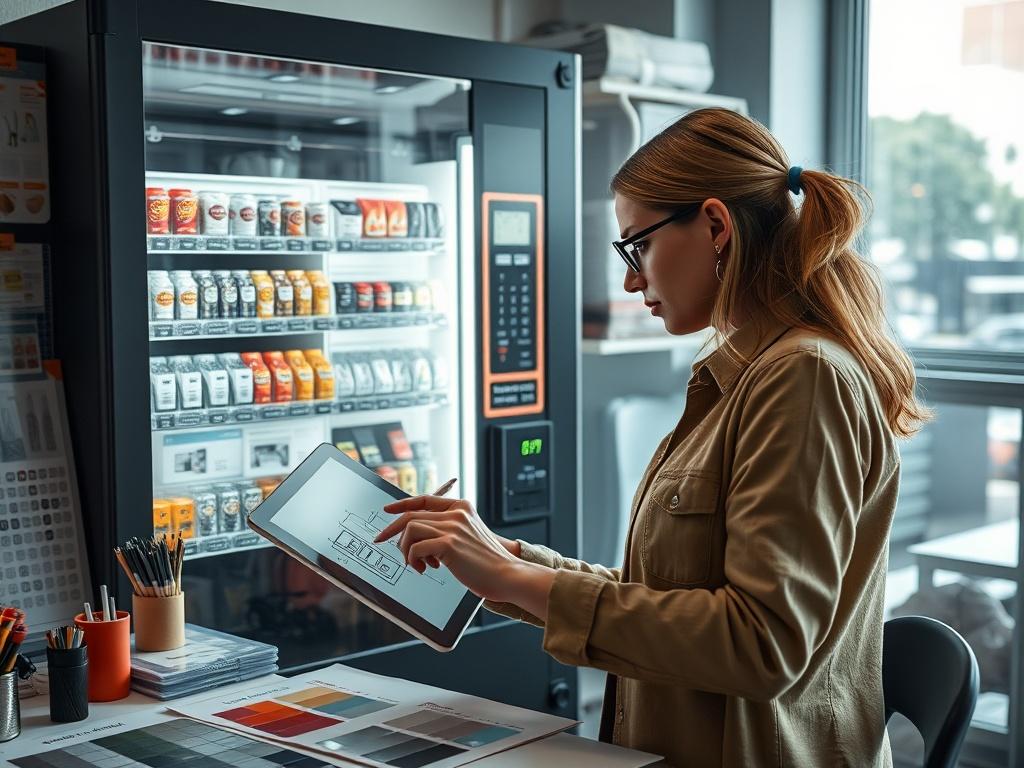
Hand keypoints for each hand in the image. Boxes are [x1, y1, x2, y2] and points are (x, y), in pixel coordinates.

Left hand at [374, 495, 540, 605]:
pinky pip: (415, 547)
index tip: (388, 510)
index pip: (424, 500)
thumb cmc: (487, 562)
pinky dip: (413, 559)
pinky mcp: (449, 544)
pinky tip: (424, 568)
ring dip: (405, 549)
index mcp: (461, 508)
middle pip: (411, 515)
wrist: (507, 574)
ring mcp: (453, 527)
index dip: (402, 504)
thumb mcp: (468, 537)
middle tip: (379, 540)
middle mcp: (456, 514)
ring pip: (410, 529)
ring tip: (416, 564)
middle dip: (391, 529)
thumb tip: (417, 534)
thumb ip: (448, 530)